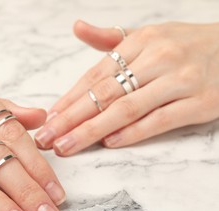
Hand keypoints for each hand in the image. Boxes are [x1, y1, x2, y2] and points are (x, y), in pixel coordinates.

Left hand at [35, 20, 218, 155]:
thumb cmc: (185, 44)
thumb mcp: (149, 34)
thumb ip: (111, 38)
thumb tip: (78, 28)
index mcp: (140, 41)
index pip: (95, 75)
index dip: (69, 99)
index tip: (48, 118)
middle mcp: (158, 58)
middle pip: (104, 94)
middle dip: (70, 119)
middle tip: (46, 138)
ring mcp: (180, 81)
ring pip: (126, 109)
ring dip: (91, 130)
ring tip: (66, 146)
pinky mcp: (200, 103)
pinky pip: (159, 120)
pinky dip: (132, 133)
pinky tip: (108, 143)